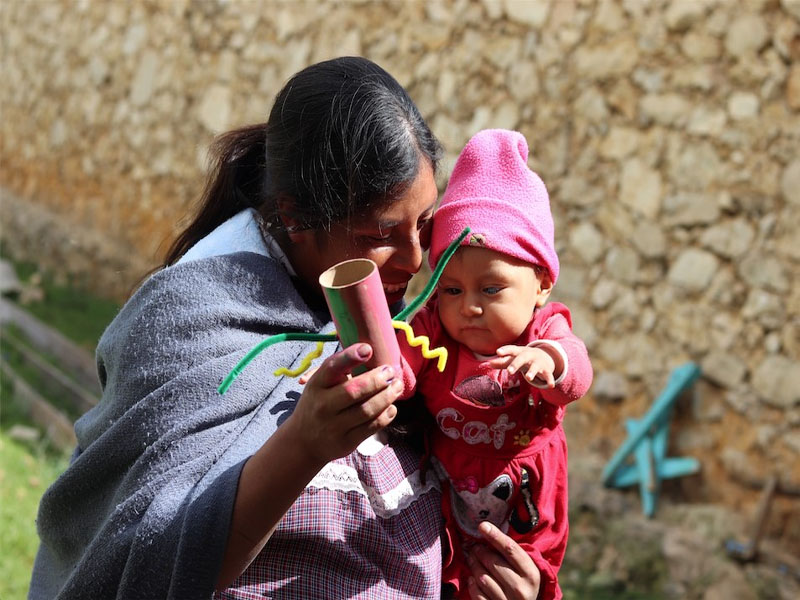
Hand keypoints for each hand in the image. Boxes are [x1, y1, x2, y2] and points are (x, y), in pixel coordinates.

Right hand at [285, 343, 401, 464]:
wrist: (304, 441)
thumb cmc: (318, 403)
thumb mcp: (320, 384)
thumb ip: (339, 370)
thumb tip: (369, 352)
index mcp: (316, 385)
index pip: (331, 368)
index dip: (350, 357)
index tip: (368, 349)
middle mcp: (323, 405)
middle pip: (354, 390)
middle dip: (377, 380)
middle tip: (390, 372)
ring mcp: (334, 426)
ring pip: (367, 410)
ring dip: (387, 396)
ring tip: (397, 387)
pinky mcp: (346, 442)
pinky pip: (371, 427)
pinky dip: (386, 416)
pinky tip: (391, 407)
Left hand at [465, 522, 540, 599]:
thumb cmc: (523, 584)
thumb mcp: (525, 570)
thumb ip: (511, 554)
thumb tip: (487, 530)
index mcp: (531, 574)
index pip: (510, 549)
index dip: (495, 536)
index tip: (482, 526)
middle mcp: (521, 588)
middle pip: (493, 562)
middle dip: (480, 551)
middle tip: (474, 547)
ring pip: (482, 578)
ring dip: (474, 566)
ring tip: (471, 560)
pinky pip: (477, 594)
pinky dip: (472, 584)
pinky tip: (472, 578)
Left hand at [489, 345, 555, 387]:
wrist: (544, 355)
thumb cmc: (523, 358)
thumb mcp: (514, 358)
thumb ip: (502, 362)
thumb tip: (489, 364)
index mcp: (519, 352)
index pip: (511, 349)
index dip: (505, 350)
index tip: (498, 352)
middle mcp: (528, 356)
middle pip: (521, 358)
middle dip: (516, 364)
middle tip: (509, 371)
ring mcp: (538, 363)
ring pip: (535, 367)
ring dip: (532, 372)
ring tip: (529, 378)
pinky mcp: (546, 370)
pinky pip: (548, 375)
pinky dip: (549, 379)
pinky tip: (550, 385)